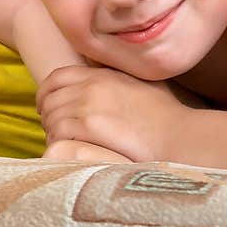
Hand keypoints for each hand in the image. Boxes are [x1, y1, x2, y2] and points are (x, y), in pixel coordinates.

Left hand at [37, 66, 187, 161]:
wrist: (182, 138)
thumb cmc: (169, 119)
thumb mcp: (143, 86)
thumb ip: (120, 80)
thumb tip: (106, 80)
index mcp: (103, 74)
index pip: (58, 76)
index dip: (45, 92)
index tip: (45, 106)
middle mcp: (93, 85)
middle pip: (50, 98)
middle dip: (47, 116)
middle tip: (55, 131)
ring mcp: (89, 105)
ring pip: (51, 117)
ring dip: (52, 132)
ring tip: (63, 145)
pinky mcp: (90, 127)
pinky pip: (58, 134)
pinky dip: (57, 144)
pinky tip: (69, 152)